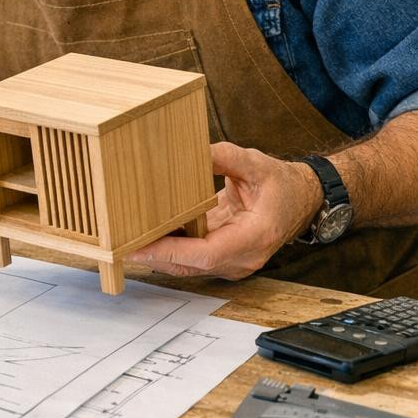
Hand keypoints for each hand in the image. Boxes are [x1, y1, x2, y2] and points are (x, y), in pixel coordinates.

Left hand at [127, 143, 323, 280]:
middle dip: (154, 256)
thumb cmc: (280, 185)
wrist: (299, 200)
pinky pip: (192, 261)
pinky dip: (169, 252)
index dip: (171, 252)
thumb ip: (223, 156)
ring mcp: (234, 262)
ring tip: (124, 239)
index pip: (207, 253)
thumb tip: (192, 150)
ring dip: (158, 255)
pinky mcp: (224, 260)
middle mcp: (244, 257)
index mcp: (255, 235)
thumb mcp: (255, 163)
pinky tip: (146, 237)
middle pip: (191, 265)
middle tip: (118, 242)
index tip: (141, 247)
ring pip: (188, 267)